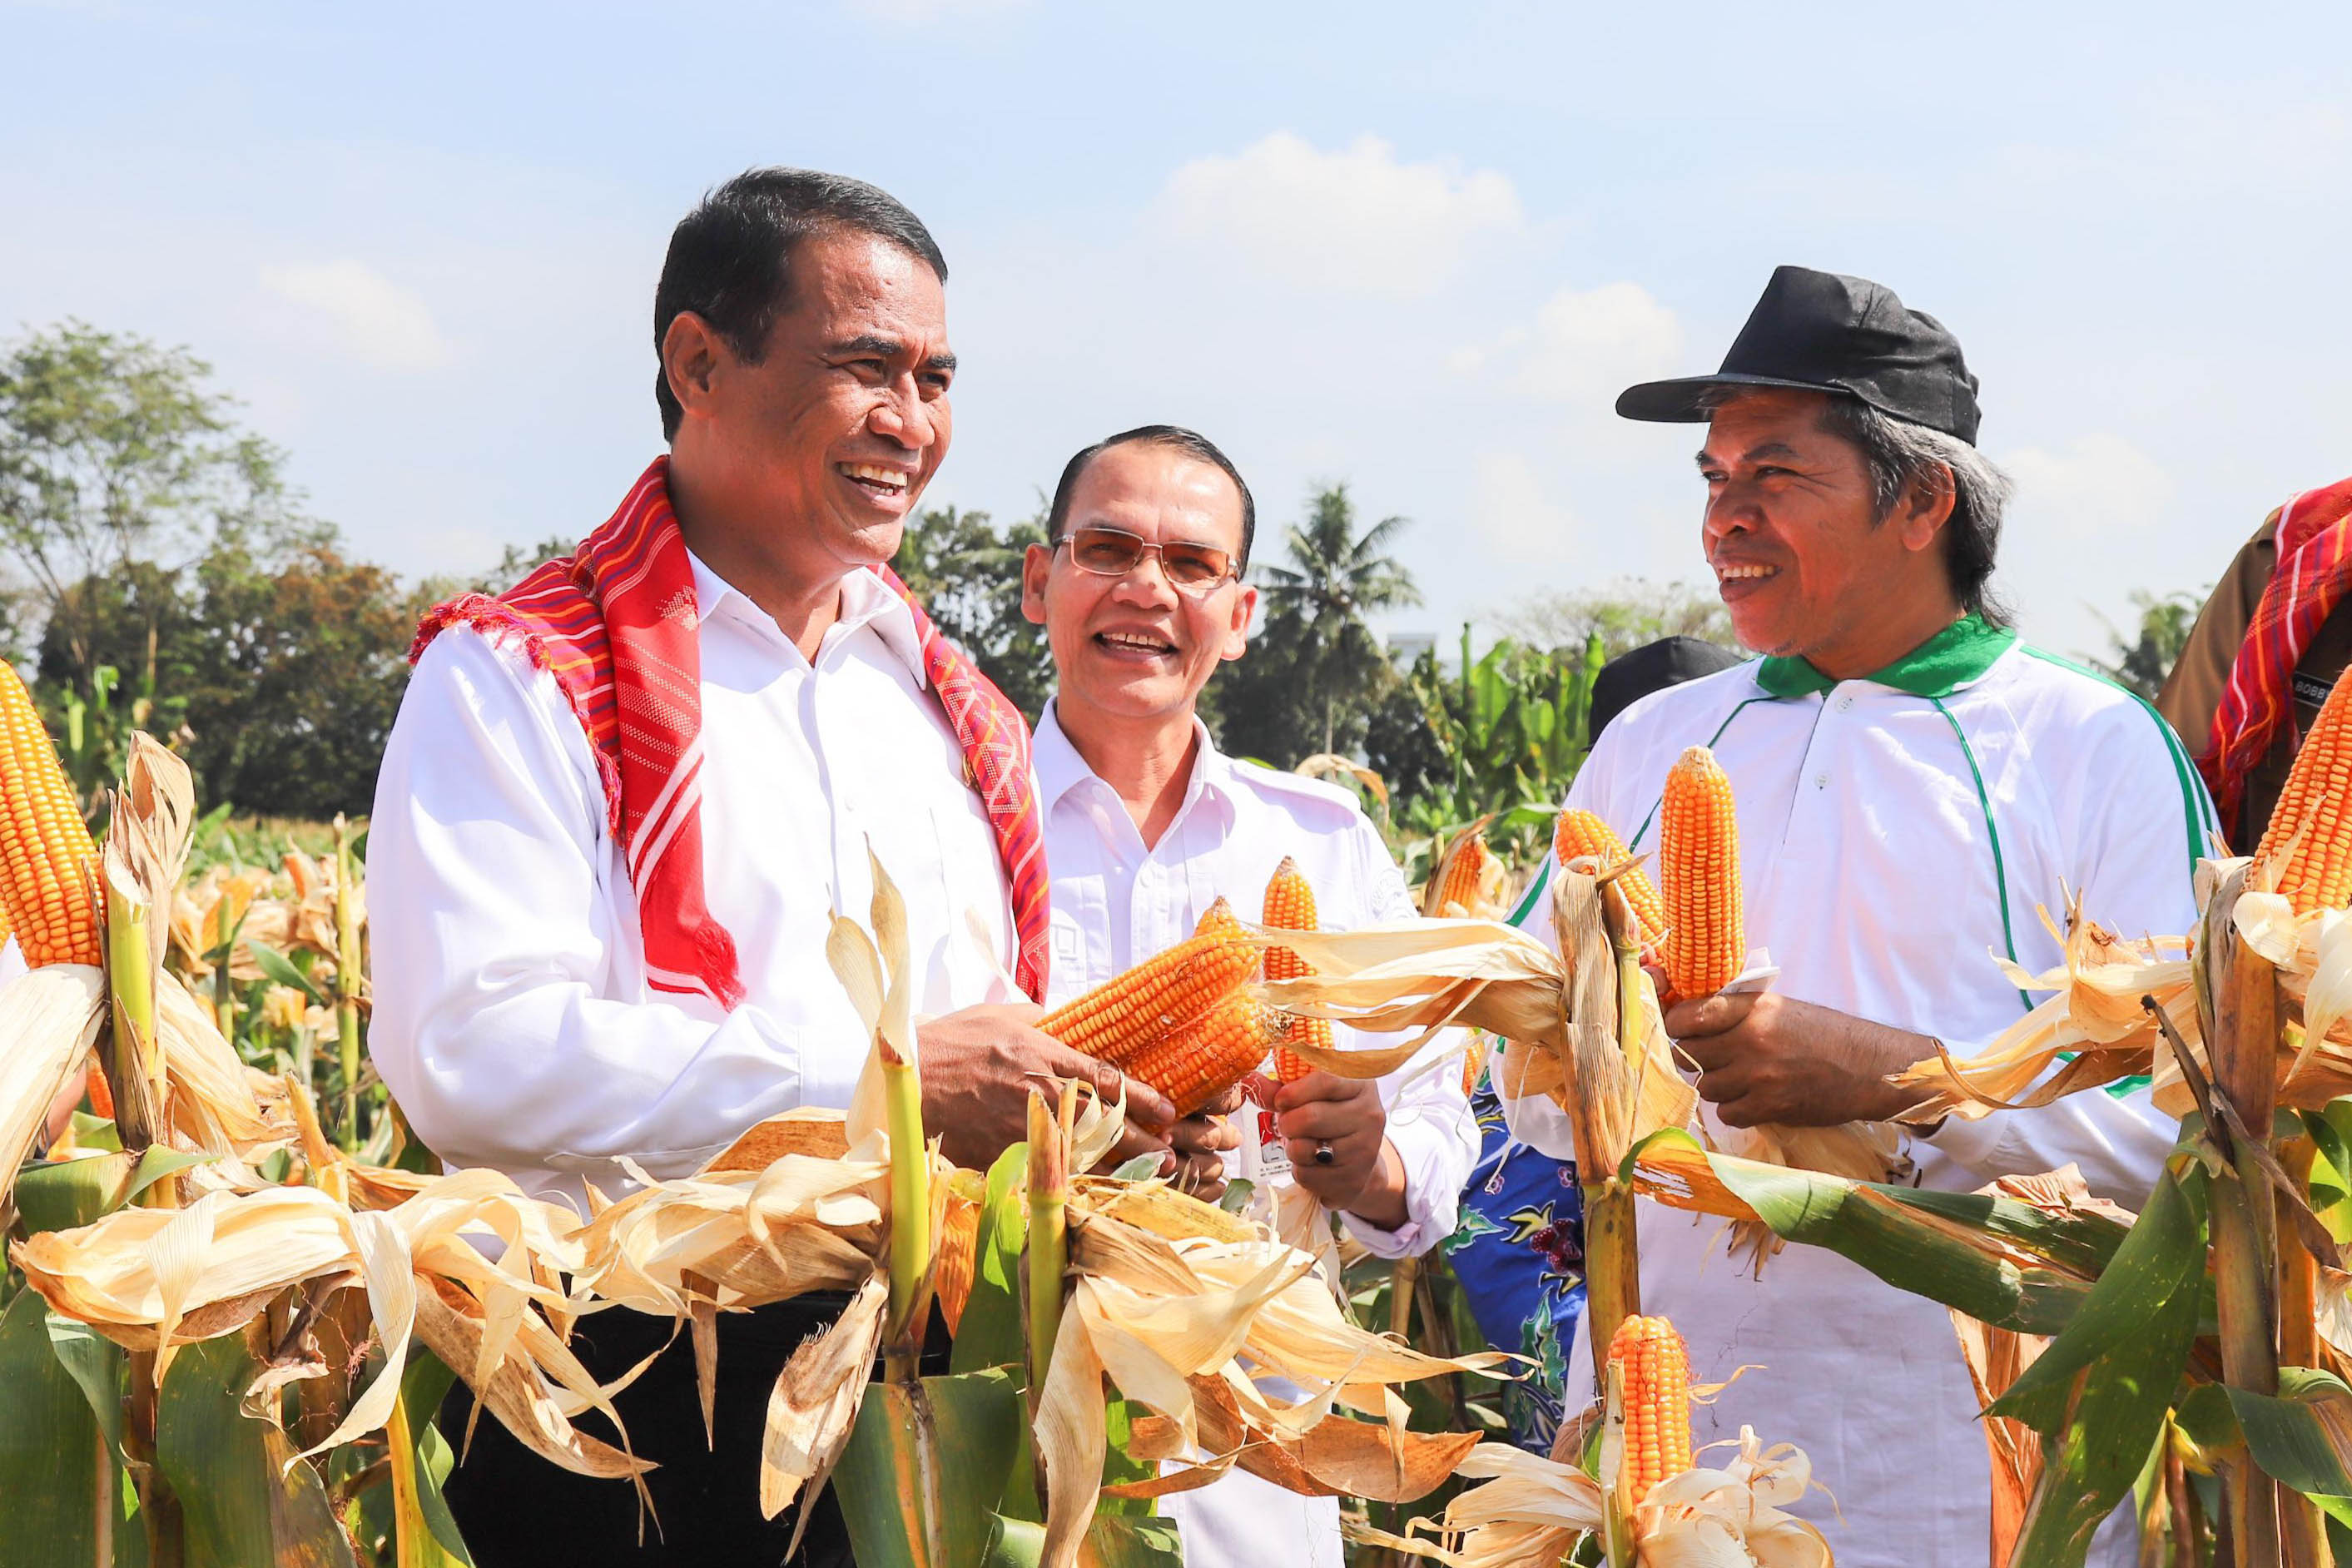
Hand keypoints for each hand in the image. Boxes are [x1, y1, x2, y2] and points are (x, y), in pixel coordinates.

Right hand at [916, 1004, 1177, 1171]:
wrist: (905, 1080)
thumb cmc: (950, 1041)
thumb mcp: (999, 1014)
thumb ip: (1040, 1019)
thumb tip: (1068, 1018)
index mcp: (1042, 1054)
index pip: (1106, 1078)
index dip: (1143, 1096)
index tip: (1170, 1108)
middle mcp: (1039, 1094)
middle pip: (1106, 1121)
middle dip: (1146, 1138)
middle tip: (1178, 1150)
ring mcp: (1022, 1129)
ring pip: (1086, 1153)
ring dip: (1125, 1165)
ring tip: (1160, 1173)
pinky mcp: (1002, 1156)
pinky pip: (1049, 1171)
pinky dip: (1081, 1182)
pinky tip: (1107, 1189)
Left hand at [1269, 1071, 1408, 1227]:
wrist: (1357, 1159)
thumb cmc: (1330, 1117)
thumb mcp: (1312, 1096)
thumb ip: (1282, 1089)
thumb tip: (1251, 1081)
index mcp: (1361, 1084)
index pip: (1325, 1081)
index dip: (1293, 1092)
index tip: (1280, 1101)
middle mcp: (1370, 1115)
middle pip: (1311, 1117)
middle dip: (1287, 1123)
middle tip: (1287, 1126)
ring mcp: (1365, 1150)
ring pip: (1305, 1150)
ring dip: (1292, 1149)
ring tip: (1302, 1144)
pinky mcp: (1355, 1180)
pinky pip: (1306, 1176)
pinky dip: (1300, 1171)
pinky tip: (1312, 1164)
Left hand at [1664, 991, 1927, 1126]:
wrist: (1870, 1068)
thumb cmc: (1827, 1035)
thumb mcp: (1782, 1008)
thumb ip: (1740, 1011)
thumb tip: (1694, 1018)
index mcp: (1753, 1008)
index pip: (1689, 1015)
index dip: (1676, 1025)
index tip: (1677, 1030)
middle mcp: (1751, 1039)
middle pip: (1689, 1054)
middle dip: (1693, 1057)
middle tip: (1708, 1058)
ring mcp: (1759, 1075)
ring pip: (1705, 1086)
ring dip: (1715, 1085)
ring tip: (1736, 1080)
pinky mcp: (1770, 1106)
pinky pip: (1728, 1113)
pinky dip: (1734, 1109)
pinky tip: (1752, 1100)